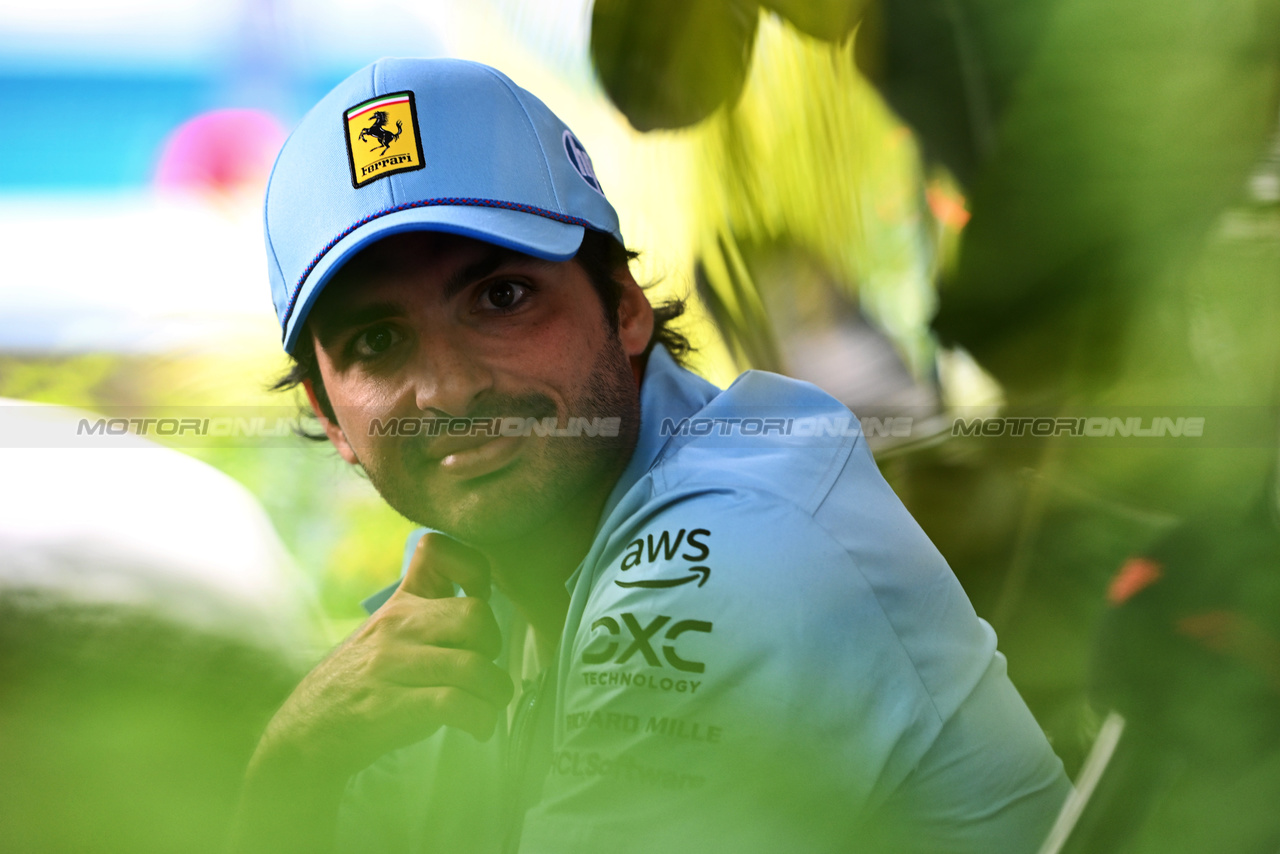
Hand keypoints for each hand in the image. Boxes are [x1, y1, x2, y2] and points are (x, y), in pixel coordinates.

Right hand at [262, 533, 513, 775]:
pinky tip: (478, 728)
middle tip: (484, 670)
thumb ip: (428, 614)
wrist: (307, 731)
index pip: (438, 550)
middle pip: (476, 615)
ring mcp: (392, 664)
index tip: (481, 597)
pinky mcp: (392, 706)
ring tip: (490, 706)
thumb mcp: (388, 634)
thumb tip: (486, 608)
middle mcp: (396, 625)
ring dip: (496, 692)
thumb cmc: (362, 683)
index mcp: (400, 603)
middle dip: (494, 647)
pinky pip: (455, 703)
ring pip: (473, 666)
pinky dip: (480, 718)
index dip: (473, 567)